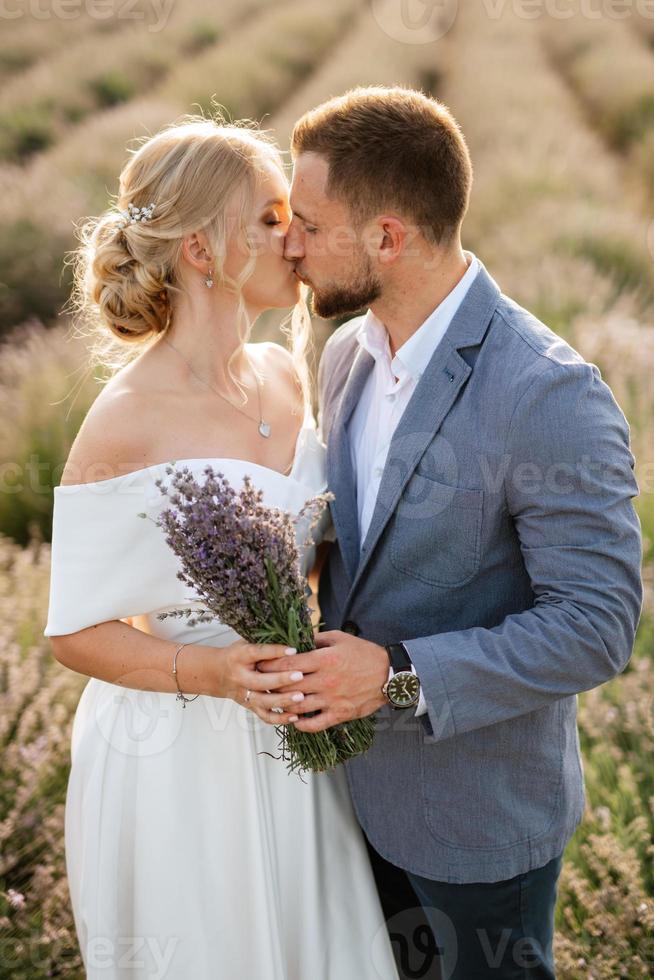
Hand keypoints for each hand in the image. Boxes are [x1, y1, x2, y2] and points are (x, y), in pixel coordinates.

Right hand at [220, 639, 305, 726]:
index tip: (293, 650)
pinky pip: (264, 716)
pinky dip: (280, 718)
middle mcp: (240, 677)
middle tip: (300, 675)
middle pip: (260, 681)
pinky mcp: (249, 706)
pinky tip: (295, 716)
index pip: (257, 653)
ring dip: (283, 701)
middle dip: (281, 679)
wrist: (217, 673)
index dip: (275, 651)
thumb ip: (264, 642)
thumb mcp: (246, 643)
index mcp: (239, 656)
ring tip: (300, 697)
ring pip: (263, 701)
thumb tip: (292, 638)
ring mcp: (244, 694)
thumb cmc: (238, 655)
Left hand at [255, 629, 388, 731]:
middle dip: (271, 684)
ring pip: (297, 706)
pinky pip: (314, 724)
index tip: (259, 663)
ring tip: (273, 701)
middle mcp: (325, 680)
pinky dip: (300, 725)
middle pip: (287, 686)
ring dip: (282, 704)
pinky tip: (293, 720)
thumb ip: (316, 639)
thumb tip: (296, 639)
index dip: (269, 664)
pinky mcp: (339, 714)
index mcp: (324, 659)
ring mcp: (331, 699)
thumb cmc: (364, 653)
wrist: (388, 675)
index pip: (287, 663)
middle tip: (260, 683)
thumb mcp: (340, 638)